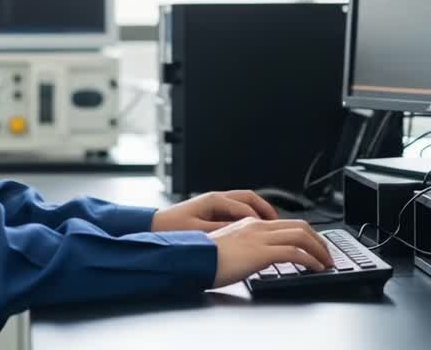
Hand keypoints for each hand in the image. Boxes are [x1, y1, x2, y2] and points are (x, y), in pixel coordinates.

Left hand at [150, 190, 278, 232]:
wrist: (153, 228)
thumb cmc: (171, 229)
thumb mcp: (199, 232)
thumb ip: (221, 231)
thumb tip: (242, 233)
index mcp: (213, 200)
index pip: (245, 207)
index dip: (261, 219)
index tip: (273, 229)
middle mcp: (215, 198)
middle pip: (249, 198)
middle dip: (265, 208)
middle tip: (278, 222)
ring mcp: (214, 203)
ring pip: (243, 203)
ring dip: (258, 211)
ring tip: (270, 225)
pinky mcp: (211, 211)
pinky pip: (235, 210)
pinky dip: (248, 217)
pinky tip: (252, 229)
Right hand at [207, 217, 334, 287]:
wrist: (193, 260)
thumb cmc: (205, 258)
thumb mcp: (229, 248)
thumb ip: (246, 247)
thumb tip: (259, 258)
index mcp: (250, 224)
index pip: (286, 223)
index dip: (306, 234)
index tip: (314, 246)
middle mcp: (258, 226)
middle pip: (300, 226)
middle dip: (318, 240)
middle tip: (326, 253)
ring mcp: (260, 238)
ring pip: (302, 236)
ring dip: (319, 250)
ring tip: (326, 262)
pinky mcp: (262, 252)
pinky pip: (295, 253)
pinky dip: (311, 260)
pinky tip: (316, 268)